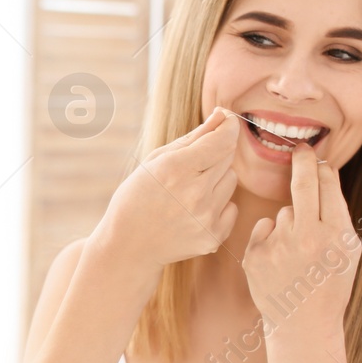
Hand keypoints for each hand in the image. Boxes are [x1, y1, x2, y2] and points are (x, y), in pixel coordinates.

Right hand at [91, 107, 241, 283]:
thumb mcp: (155, 161)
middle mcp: (195, 193)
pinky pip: (232, 207)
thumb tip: (223, 116)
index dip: (229, 126)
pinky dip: (218, 206)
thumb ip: (193, 138)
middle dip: (215, 154)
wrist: (129, 246)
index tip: (227, 122)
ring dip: (216, 180)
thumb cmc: (138, 197)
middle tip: (190, 167)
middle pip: (228, 157)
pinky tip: (193, 212)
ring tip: (188, 193)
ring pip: (231, 180)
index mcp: (176, 169)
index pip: (222, 140)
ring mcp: (206, 217)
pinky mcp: (214, 236)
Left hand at [241, 140, 361, 337]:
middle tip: (300, 149)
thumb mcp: (348, 251)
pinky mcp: (255, 255)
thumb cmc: (329, 284)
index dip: (321, 167)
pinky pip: (264, 227)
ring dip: (290, 224)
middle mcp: (308, 237)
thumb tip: (323, 174)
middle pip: (302, 184)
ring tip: (298, 256)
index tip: (314, 155)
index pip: (328, 186)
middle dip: (302, 162)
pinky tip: (279, 261)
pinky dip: (271, 238)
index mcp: (336, 235)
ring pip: (284, 213)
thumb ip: (337, 215)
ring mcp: (278, 245)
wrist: (302, 323)